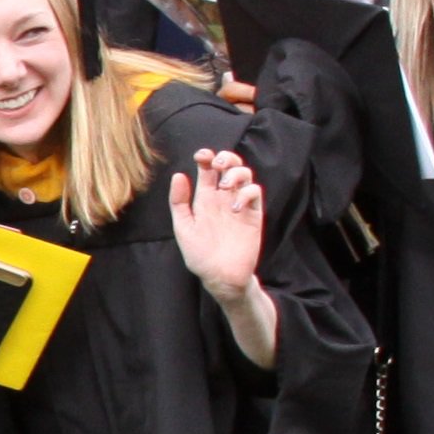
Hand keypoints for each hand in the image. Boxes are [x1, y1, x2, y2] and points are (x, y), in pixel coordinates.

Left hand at [163, 146, 270, 301]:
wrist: (221, 277)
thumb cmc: (200, 255)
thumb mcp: (184, 228)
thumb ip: (179, 202)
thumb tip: (178, 175)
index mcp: (205, 198)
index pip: (207, 169)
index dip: (206, 156)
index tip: (201, 156)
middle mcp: (223, 198)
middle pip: (229, 165)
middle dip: (225, 158)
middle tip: (217, 165)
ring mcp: (239, 204)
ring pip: (245, 174)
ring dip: (236, 172)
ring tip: (225, 186)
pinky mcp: (253, 215)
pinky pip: (255, 193)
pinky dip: (247, 192)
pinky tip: (235, 207)